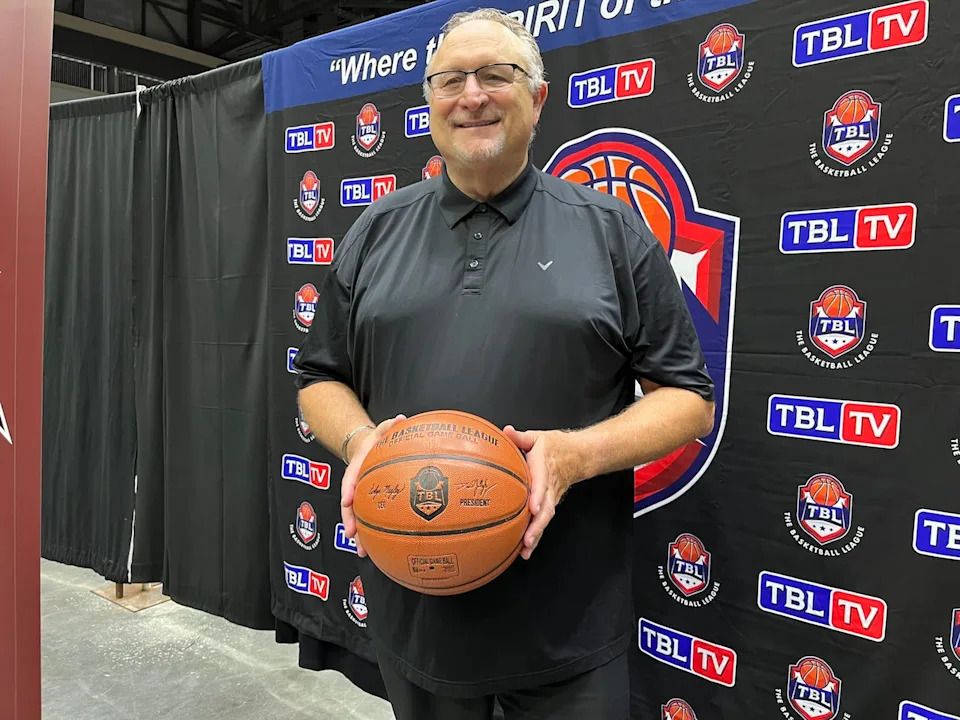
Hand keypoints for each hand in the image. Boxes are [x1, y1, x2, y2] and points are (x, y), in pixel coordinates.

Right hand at [340, 414, 405, 557]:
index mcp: (357, 466)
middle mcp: (355, 483)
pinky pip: (368, 519)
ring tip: (362, 551)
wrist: (365, 449)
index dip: (348, 488)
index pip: (350, 477)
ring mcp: (359, 495)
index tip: (347, 499)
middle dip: (350, 520)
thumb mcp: (382, 431)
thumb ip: (390, 426)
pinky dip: (370, 534)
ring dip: (358, 535)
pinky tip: (376, 549)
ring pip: (356, 516)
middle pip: (349, 504)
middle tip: (353, 535)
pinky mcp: (367, 504)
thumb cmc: (377, 442)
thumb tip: (401, 419)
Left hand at [502, 426, 582, 559]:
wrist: (578, 456)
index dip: (538, 496)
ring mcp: (552, 498)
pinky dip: (536, 537)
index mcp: (545, 468)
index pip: (542, 483)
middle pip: (546, 509)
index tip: (532, 508)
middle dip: (537, 525)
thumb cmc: (555, 447)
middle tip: (527, 539)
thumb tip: (506, 432)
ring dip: (537, 535)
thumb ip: (521, 437)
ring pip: (546, 519)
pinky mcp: (550, 505)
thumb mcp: (538, 437)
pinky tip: (525, 550)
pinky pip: (544, 522)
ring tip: (525, 550)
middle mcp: (550, 487)